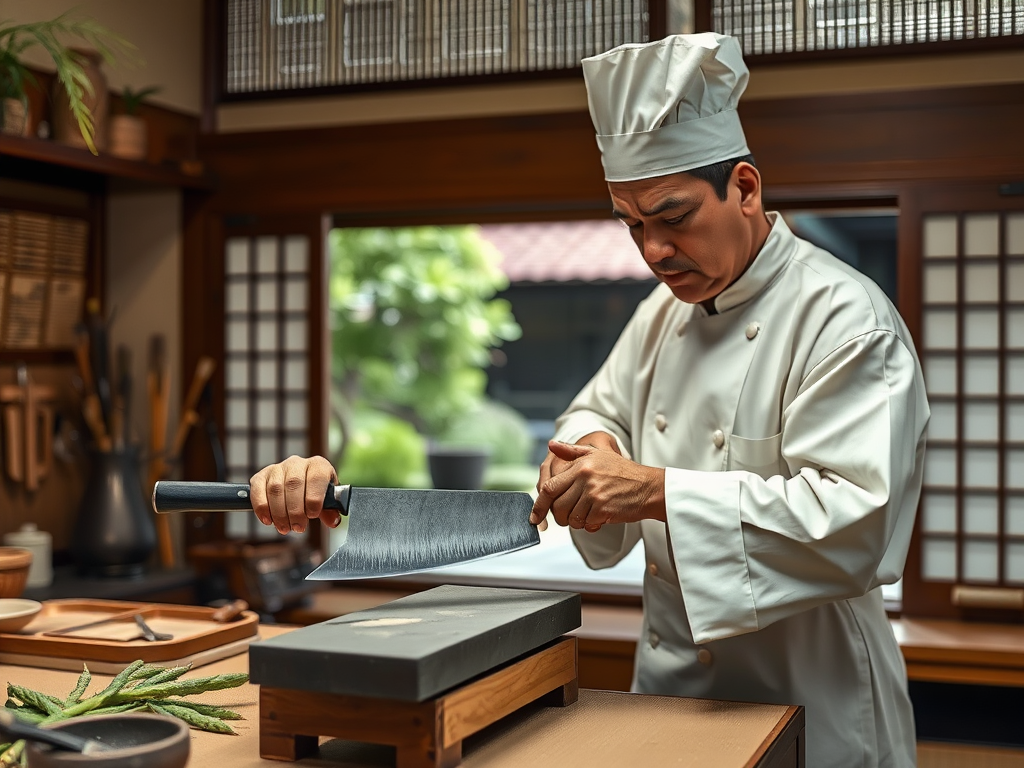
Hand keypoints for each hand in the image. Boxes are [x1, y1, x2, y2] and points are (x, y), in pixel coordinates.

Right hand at [250, 455, 339, 534]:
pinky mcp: (261, 476)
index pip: (316, 477)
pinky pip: (258, 490)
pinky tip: (268, 520)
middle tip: (298, 527)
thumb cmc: (315, 494)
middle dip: (295, 510)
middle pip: (294, 484)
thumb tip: (333, 521)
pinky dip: (262, 507)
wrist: (300, 486)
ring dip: (279, 512)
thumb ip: (330, 510)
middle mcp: (297, 463)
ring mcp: (277, 468)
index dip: (314, 497)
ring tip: (285, 528)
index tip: (312, 515)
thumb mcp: (326, 501)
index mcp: (318, 465)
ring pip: (275, 489)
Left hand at [532, 441, 664, 531]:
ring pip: (571, 517)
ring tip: (588, 514)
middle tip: (568, 517)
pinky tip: (600, 518)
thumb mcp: (597, 455)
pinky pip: (586, 524)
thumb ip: (572, 451)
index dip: (539, 505)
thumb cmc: (623, 472)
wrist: (649, 487)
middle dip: (559, 517)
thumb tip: (551, 445)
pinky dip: (590, 525)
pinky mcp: (603, 509)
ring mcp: (594, 494)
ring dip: (577, 521)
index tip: (534, 517)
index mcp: (580, 465)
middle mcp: (585, 478)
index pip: (549, 487)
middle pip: (557, 506)